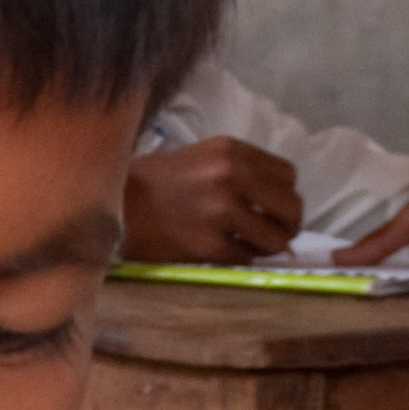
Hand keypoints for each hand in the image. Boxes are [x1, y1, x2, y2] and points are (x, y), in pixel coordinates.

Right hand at [121, 136, 304, 262]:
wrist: (116, 206)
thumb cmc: (156, 182)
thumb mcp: (202, 158)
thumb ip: (241, 172)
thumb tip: (279, 203)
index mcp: (230, 151)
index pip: (288, 176)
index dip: (285, 195)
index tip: (273, 207)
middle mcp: (230, 176)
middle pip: (291, 206)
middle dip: (288, 225)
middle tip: (275, 234)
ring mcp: (220, 211)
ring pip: (275, 238)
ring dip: (268, 246)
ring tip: (251, 246)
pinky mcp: (208, 244)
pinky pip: (246, 257)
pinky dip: (240, 258)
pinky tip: (223, 251)